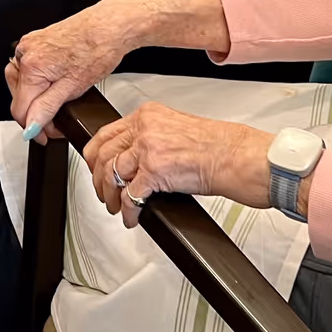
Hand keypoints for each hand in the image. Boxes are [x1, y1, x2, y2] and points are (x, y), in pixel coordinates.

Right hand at [6, 0, 147, 140]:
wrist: (109, 26)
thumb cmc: (98, 49)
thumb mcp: (72, 88)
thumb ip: (46, 109)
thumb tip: (31, 126)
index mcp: (31, 66)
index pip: (20, 109)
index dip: (33, 128)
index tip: (45, 136)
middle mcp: (25, 53)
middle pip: (18, 96)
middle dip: (33, 113)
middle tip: (54, 123)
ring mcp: (29, 45)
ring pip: (20, 82)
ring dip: (33, 97)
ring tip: (54, 103)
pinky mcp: (36, 40)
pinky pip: (27, 67)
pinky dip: (36, 81)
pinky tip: (51, 83)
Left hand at [84, 104, 271, 228]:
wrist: (236, 156)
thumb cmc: (215, 145)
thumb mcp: (175, 128)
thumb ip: (150, 136)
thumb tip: (133, 156)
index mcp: (147, 114)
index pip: (106, 133)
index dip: (94, 156)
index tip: (95, 168)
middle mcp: (144, 128)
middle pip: (103, 155)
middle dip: (99, 180)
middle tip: (104, 193)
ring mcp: (148, 149)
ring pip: (112, 175)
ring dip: (111, 196)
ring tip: (116, 207)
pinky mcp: (155, 171)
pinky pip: (131, 196)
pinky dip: (128, 211)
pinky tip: (132, 217)